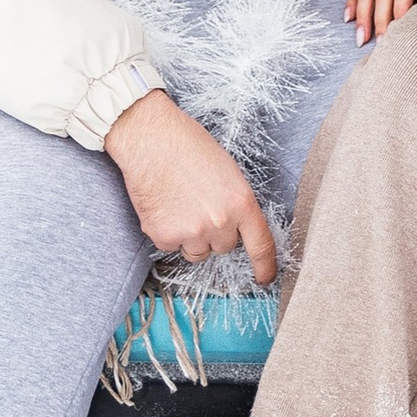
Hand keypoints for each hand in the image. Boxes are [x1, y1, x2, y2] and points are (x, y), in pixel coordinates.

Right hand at [103, 89, 275, 279]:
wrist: (150, 139)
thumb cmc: (188, 146)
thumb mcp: (227, 171)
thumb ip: (234, 202)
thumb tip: (234, 225)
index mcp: (241, 202)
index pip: (261, 245)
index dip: (265, 266)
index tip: (265, 277)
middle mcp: (220, 222)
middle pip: (225, 247)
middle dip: (216, 233)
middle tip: (200, 205)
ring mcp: (192, 231)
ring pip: (197, 252)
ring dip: (192, 238)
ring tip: (180, 204)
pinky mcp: (164, 236)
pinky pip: (171, 246)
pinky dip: (167, 232)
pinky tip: (164, 206)